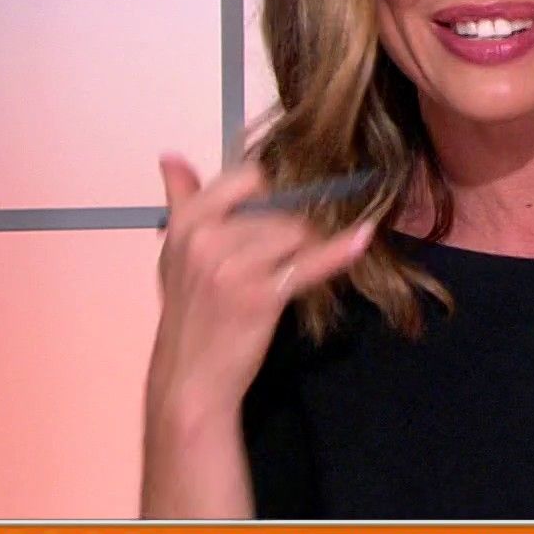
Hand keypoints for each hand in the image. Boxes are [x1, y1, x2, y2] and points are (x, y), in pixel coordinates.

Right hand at [145, 154, 373, 419]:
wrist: (191, 378)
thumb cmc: (189, 312)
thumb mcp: (175, 253)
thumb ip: (181, 200)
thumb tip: (170, 155)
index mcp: (187, 222)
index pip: (247, 178)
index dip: (269, 193)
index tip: (274, 212)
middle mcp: (207, 238)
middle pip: (279, 209)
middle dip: (290, 228)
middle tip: (281, 257)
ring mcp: (234, 266)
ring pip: (297, 233)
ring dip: (304, 250)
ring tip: (286, 274)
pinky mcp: (262, 295)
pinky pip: (310, 263)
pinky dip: (340, 251)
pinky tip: (364, 237)